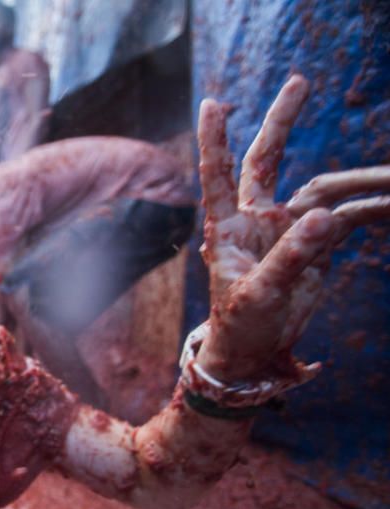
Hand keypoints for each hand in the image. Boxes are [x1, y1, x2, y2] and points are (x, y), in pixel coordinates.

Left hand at [194, 75, 388, 382]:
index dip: (216, 139)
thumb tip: (325, 217)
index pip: (219, 174)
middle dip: (282, 121)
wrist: (254, 351)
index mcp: (227, 226)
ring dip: (360, 181)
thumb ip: (289, 257)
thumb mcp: (259, 294)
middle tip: (300, 81)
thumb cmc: (240, 323)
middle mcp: (256, 218)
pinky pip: (347, 218)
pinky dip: (372, 209)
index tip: (212, 103)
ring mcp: (286, 228)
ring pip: (323, 190)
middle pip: (268, 159)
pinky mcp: (314, 245)